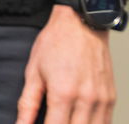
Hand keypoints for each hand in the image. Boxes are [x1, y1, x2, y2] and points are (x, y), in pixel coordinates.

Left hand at [16, 5, 115, 123]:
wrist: (80, 24)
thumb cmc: (54, 44)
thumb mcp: (33, 71)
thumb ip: (28, 103)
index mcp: (63, 93)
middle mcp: (86, 100)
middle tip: (50, 122)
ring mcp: (102, 100)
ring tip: (63, 121)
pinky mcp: (111, 98)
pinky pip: (104, 123)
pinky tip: (78, 121)